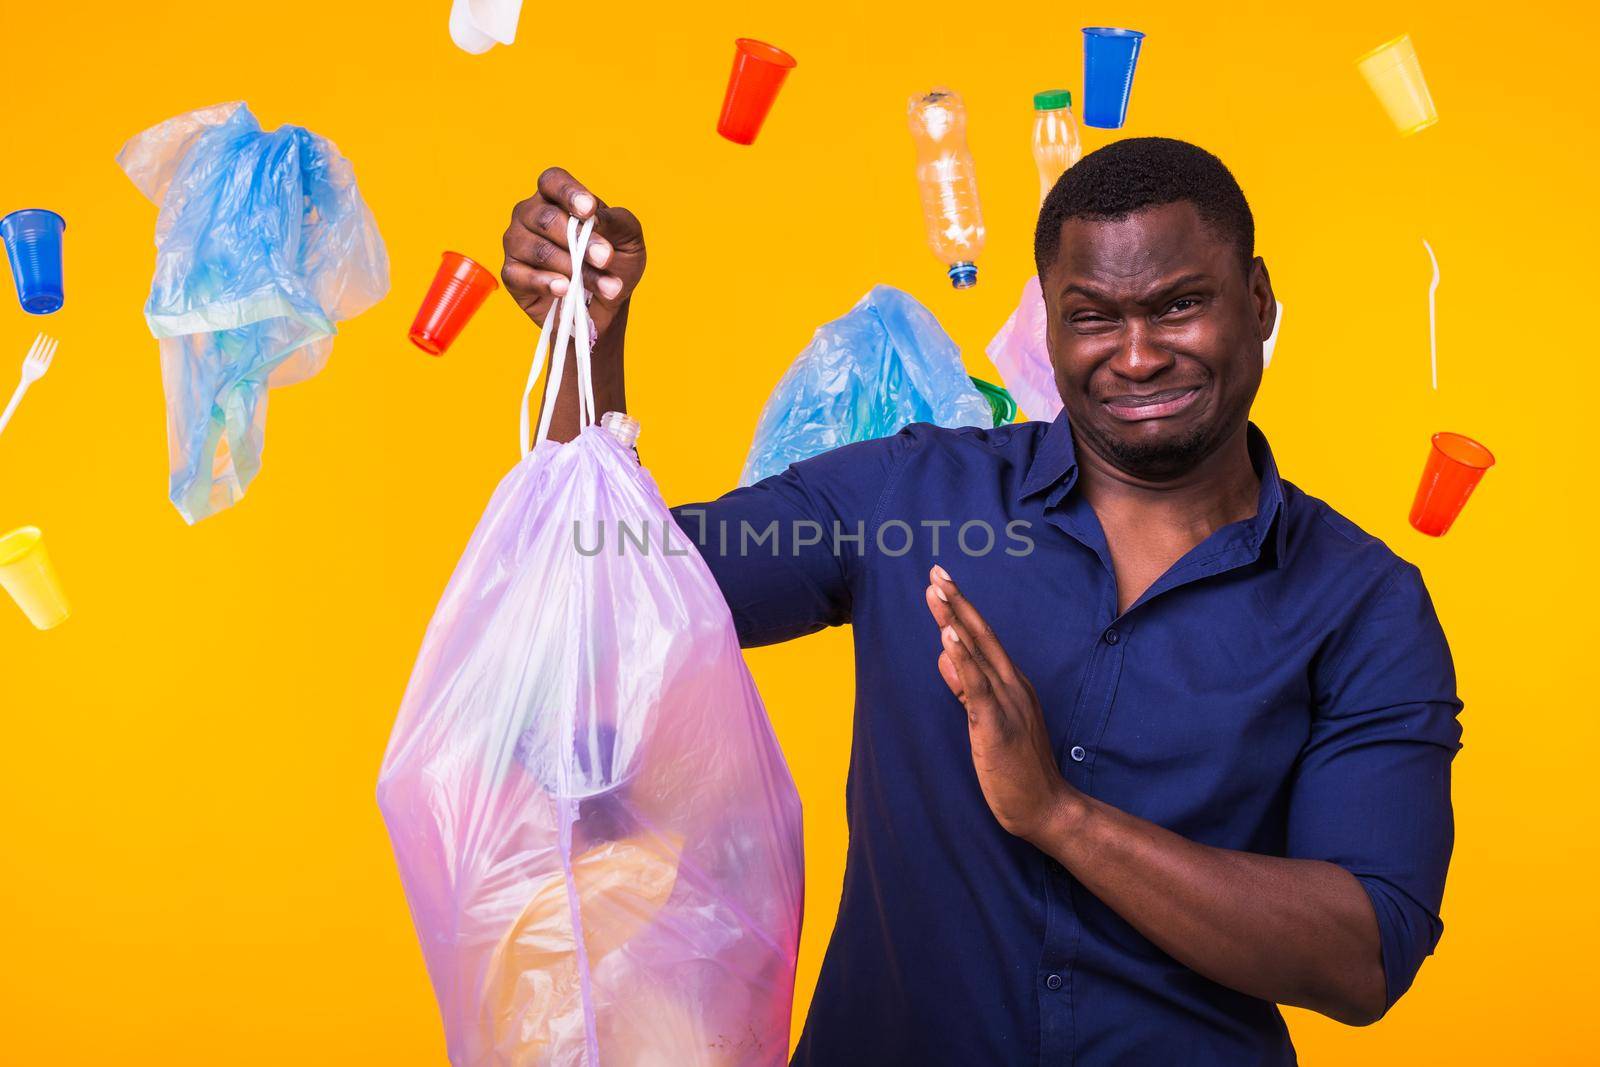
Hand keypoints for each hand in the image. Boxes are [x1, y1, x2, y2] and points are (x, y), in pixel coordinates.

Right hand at [502, 167, 646, 339]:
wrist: (607, 307)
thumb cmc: (614, 264)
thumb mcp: (629, 240)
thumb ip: (618, 221)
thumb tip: (595, 218)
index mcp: (556, 197)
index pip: (553, 181)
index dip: (569, 193)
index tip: (590, 211)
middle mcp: (530, 215)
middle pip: (547, 218)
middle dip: (580, 240)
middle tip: (605, 258)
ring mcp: (517, 244)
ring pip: (540, 250)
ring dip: (575, 269)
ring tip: (604, 286)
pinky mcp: (512, 274)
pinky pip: (521, 275)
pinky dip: (546, 283)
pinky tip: (565, 289)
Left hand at [925, 566, 1078, 843]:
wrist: (1045, 806)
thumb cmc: (1015, 766)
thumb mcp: (986, 720)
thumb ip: (967, 688)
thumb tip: (945, 656)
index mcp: (1011, 682)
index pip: (983, 638)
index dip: (962, 609)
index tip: (942, 583)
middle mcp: (1012, 685)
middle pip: (981, 634)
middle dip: (957, 601)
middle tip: (935, 571)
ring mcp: (1007, 703)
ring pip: (978, 653)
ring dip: (956, 619)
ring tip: (936, 591)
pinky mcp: (997, 724)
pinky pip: (977, 686)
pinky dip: (963, 659)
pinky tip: (949, 636)